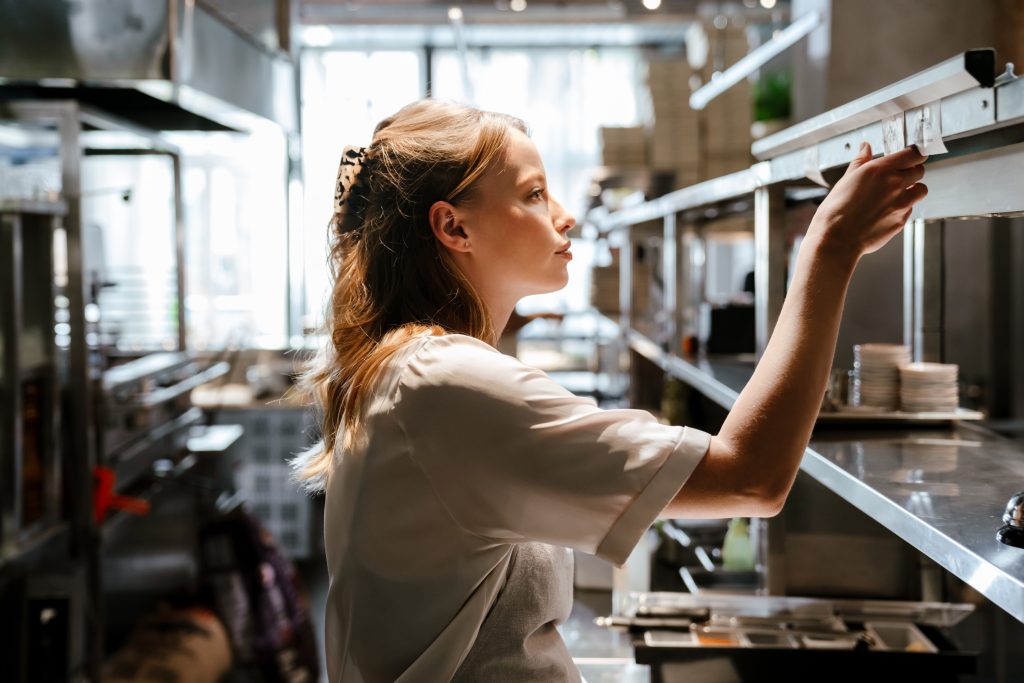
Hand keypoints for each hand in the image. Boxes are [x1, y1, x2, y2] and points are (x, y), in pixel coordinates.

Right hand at [808, 142, 927, 260]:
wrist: (836, 239)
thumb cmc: (836, 211)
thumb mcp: (845, 180)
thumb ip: (860, 161)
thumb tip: (865, 148)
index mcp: (880, 170)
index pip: (913, 154)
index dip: (915, 154)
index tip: (912, 157)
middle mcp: (895, 184)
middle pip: (920, 171)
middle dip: (912, 172)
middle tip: (899, 177)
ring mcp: (901, 203)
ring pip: (921, 190)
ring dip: (913, 189)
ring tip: (897, 195)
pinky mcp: (901, 220)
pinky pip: (910, 209)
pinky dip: (903, 208)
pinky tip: (885, 211)